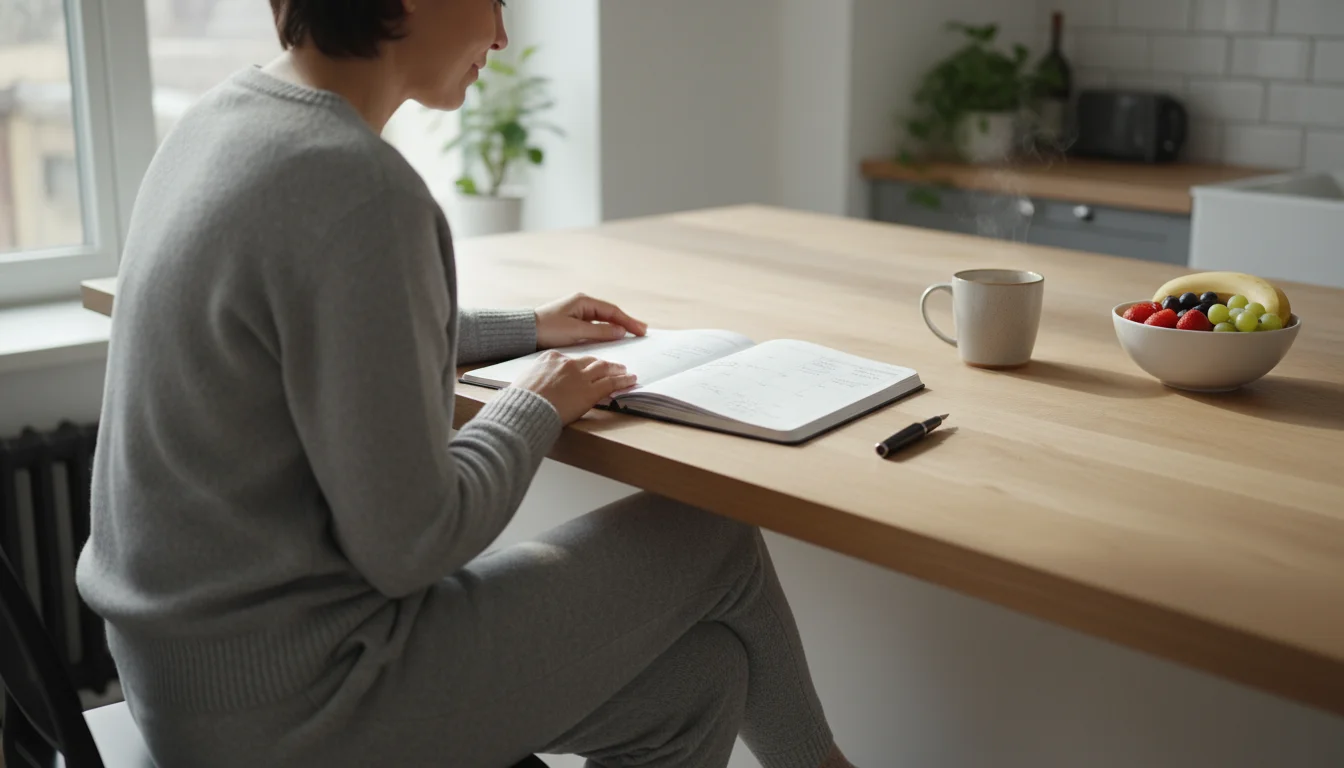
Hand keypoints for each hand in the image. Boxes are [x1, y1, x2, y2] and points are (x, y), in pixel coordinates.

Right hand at [514, 351, 637, 423]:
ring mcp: (581, 376)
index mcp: (551, 358)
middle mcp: (568, 363)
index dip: (583, 364)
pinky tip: (631, 380)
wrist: (525, 409)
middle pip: (590, 361)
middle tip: (612, 365)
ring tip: (625, 371)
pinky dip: (623, 381)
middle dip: (603, 363)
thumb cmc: (520, 400)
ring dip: (617, 369)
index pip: (572, 359)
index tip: (587, 367)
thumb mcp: (526, 381)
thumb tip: (538, 386)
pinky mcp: (590, 392)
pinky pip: (611, 384)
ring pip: (604, 369)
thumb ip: (538, 378)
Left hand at [535, 293, 647, 349]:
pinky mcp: (573, 322)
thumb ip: (600, 331)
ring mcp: (578, 312)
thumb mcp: (576, 331)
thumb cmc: (547, 329)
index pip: (612, 311)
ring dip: (618, 326)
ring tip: (633, 333)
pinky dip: (606, 330)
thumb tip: (621, 331)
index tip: (641, 330)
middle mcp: (582, 304)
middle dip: (627, 322)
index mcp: (583, 301)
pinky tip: (614, 336)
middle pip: (610, 314)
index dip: (628, 321)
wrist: (524, 333)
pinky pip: (595, 325)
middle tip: (643, 331)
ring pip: (603, 320)